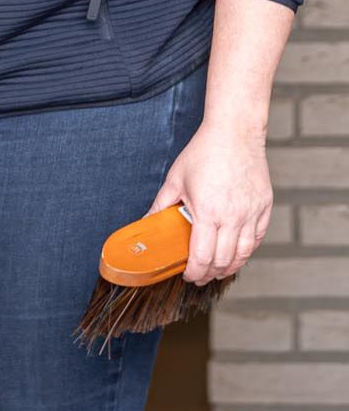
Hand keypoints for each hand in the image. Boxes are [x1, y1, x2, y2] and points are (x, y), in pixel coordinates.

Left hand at [147, 119, 271, 283]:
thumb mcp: (175, 179)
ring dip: (230, 268)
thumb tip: (146, 222)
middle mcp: (232, 217)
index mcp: (208, 212)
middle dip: (209, 274)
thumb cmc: (203, 153)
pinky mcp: (264, 209)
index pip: (201, 256)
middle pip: (223, 260)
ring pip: (243, 254)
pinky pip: (257, 239)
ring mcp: (251, 214)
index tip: (187, 276)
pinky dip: (246, 252)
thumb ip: (161, 205)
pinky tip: (236, 254)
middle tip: (200, 277)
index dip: (194, 271)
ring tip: (217, 271)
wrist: (234, 134)